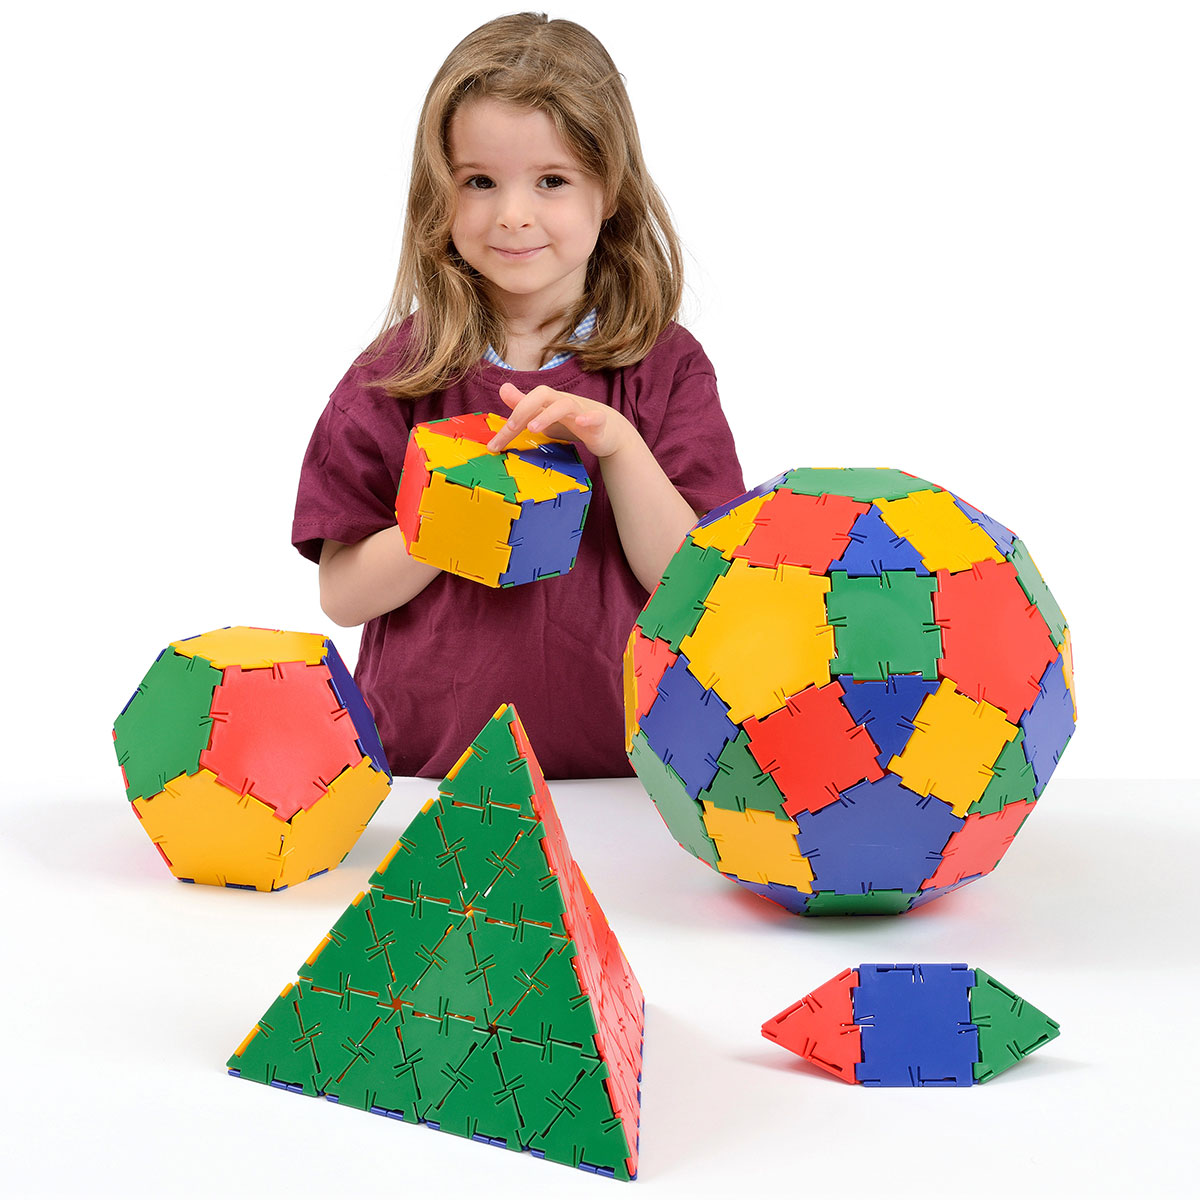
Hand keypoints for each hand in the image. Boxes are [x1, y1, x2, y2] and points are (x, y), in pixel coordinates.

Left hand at [488, 382, 633, 458]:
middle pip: (542, 394)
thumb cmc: (571, 421)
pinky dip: (589, 418)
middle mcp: (562, 403)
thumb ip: (523, 404)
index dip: (508, 424)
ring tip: (534, 428)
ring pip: (565, 405)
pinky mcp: (598, 423)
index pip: (524, 405)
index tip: (494, 445)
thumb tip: (502, 388)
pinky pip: (595, 417)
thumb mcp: (544, 414)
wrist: (606, 429)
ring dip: (548, 414)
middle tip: (511, 427)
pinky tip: (581, 423)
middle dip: (524, 408)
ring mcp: (581, 411)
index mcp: (547, 402)